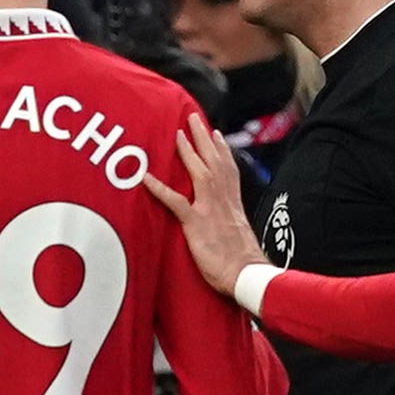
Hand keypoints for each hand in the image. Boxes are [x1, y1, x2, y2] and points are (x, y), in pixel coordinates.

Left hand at [140, 111, 265, 294]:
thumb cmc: (243, 263)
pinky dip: (160, 188)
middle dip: (204, 138)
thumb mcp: (239, 237)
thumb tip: (224, 224)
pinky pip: (175, 202)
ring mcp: (210, 210)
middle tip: (194, 118)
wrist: (248, 276)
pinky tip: (146, 178)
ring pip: (200, 171)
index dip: (221, 150)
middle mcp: (224, 201)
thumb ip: (229, 223)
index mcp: (234, 204)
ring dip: (188, 151)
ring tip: (178, 133)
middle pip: (215, 161)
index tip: (215, 133)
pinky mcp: (197, 224)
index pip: (228, 170)